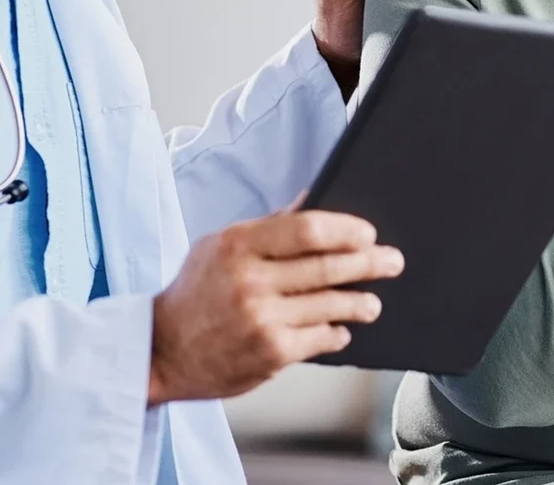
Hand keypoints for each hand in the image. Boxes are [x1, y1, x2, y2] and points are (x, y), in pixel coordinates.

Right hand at [148, 210, 404, 405]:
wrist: (160, 350)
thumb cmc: (195, 292)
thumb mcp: (220, 246)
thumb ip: (268, 226)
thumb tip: (311, 200)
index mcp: (239, 243)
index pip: (307, 229)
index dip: (346, 229)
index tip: (367, 233)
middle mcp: (251, 280)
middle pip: (327, 265)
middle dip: (369, 262)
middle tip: (392, 260)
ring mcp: (262, 318)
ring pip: (330, 304)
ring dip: (360, 301)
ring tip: (372, 302)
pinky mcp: (270, 353)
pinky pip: (319, 338)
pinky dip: (336, 333)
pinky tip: (342, 330)